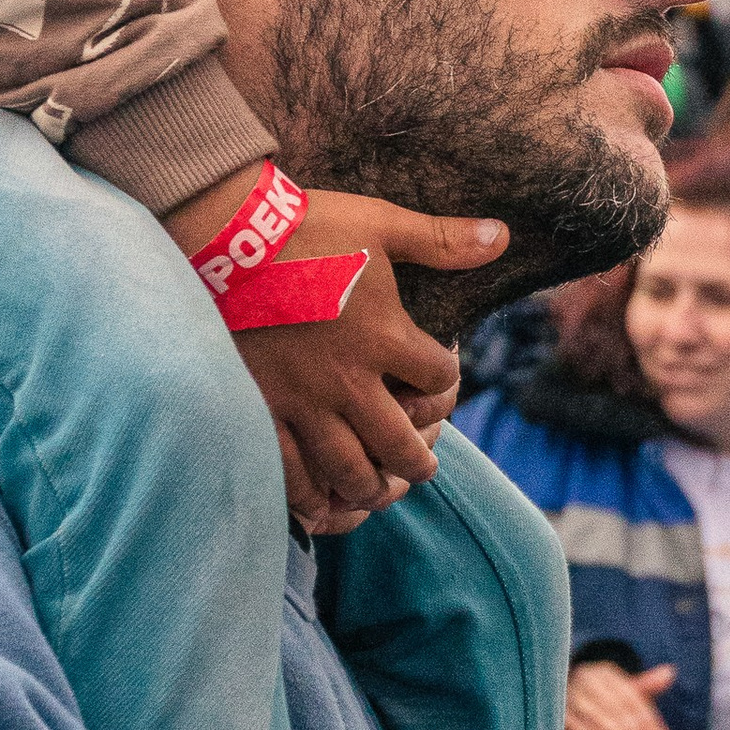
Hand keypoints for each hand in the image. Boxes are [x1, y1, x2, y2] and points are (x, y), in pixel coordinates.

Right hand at [169, 171, 508, 532]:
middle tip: (421, 466)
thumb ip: (443, 240)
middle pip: (400, 443)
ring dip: (372, 487)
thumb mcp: (382, 224)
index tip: (440, 370)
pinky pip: (289, 471)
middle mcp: (349, 380)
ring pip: (349, 469)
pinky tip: (321, 506)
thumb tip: (502, 236)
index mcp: (384, 336)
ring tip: (379, 492)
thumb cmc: (309, 226)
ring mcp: (303, 401)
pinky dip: (310, 496)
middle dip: (418, 460)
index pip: (438, 378)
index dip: (448, 377)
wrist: (227, 237)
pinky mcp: (260, 409)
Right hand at [565, 661, 677, 729]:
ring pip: (596, 714)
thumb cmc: (600, 695)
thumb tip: (670, 672)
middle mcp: (587, 679)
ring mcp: (570, 693)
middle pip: (616, 705)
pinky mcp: (558, 710)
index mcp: (606, 673)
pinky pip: (575, 725)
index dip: (649, 722)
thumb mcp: (622, 689)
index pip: (631, 698)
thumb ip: (646, 686)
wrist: (561, 690)